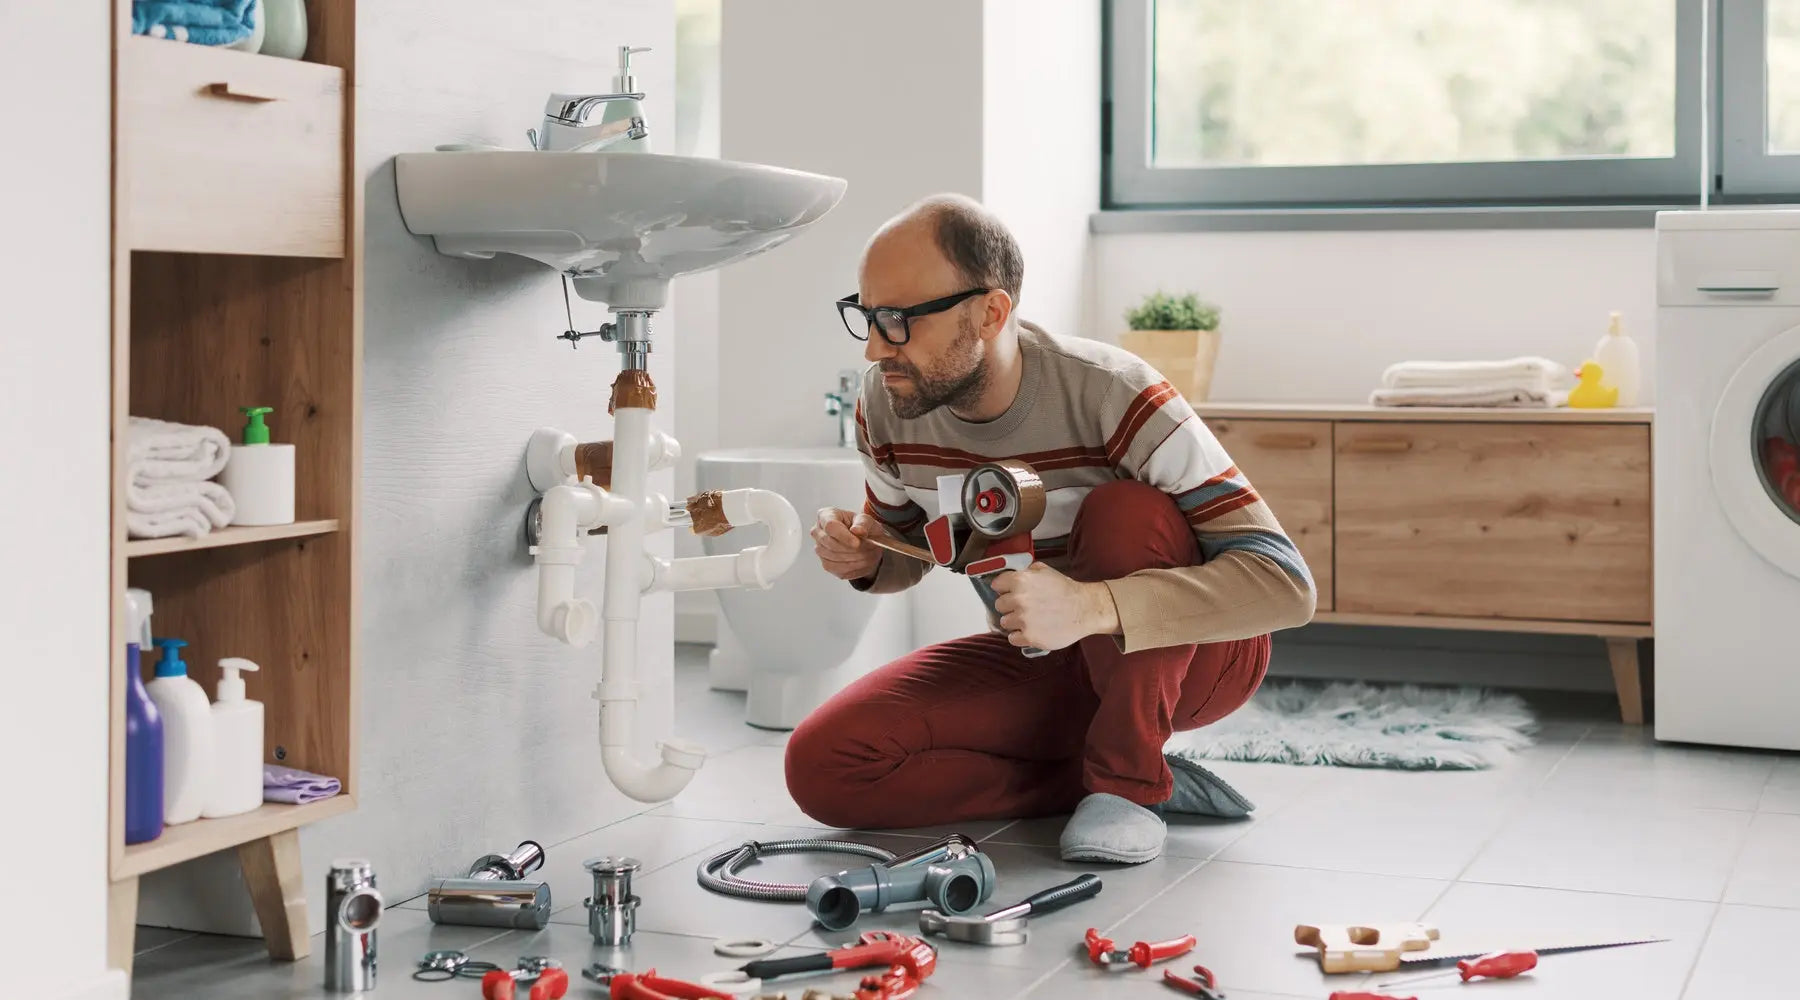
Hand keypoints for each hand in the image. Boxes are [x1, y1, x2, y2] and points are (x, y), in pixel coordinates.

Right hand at [811, 506, 888, 581]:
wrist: (867, 542)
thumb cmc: (864, 527)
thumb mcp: (868, 521)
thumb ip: (863, 523)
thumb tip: (857, 530)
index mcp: (826, 515)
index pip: (830, 526)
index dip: (843, 536)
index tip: (857, 543)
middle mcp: (818, 531)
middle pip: (830, 543)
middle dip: (851, 548)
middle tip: (868, 548)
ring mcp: (819, 548)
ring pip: (833, 557)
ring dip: (854, 558)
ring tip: (867, 554)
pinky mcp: (825, 563)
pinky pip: (836, 568)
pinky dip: (851, 567)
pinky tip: (861, 561)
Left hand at [989, 563, 1121, 650]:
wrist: (1085, 609)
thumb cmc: (1066, 590)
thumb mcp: (1046, 571)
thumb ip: (1026, 572)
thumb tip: (1013, 575)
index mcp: (1020, 581)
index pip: (997, 585)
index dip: (1004, 589)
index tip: (1009, 593)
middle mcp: (1018, 599)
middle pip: (999, 605)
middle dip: (1010, 606)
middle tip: (1023, 607)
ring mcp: (1022, 620)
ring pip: (1004, 622)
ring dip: (1014, 622)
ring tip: (1029, 620)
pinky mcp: (1029, 637)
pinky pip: (1012, 638)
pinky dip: (1020, 636)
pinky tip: (1031, 631)